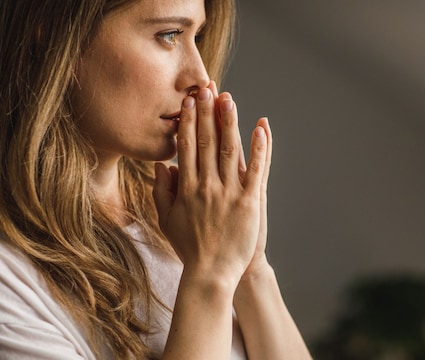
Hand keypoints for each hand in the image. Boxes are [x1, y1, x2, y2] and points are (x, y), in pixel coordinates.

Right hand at [152, 81, 268, 282]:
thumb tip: (162, 165)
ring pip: (229, 150)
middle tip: (207, 88)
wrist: (211, 273)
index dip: (187, 121)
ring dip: (229, 122)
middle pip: (205, 141)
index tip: (188, 102)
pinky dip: (259, 148)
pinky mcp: (249, 202)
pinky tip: (261, 128)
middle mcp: (206, 186)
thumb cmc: (189, 247)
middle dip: (206, 113)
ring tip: (228, 99)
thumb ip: (161, 191)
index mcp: (186, 188)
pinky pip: (256, 170)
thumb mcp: (166, 220)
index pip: (186, 147)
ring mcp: (229, 193)